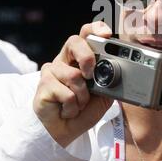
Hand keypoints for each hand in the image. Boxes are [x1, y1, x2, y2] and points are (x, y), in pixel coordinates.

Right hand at [33, 21, 113, 146]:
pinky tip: (68, 109)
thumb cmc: (83, 110)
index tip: (106, 33)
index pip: (85, 34)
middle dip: (86, 57)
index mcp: (80, 57)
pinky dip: (72, 106)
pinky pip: (66, 93)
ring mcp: (52, 70)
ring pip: (73, 75)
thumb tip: (118, 72)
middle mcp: (65, 59)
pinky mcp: (44, 84)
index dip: (95, 29)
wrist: (65, 131)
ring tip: (78, 104)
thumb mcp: (104, 94)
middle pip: (74, 41)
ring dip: (82, 96)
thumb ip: (109, 80)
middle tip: (90, 75)